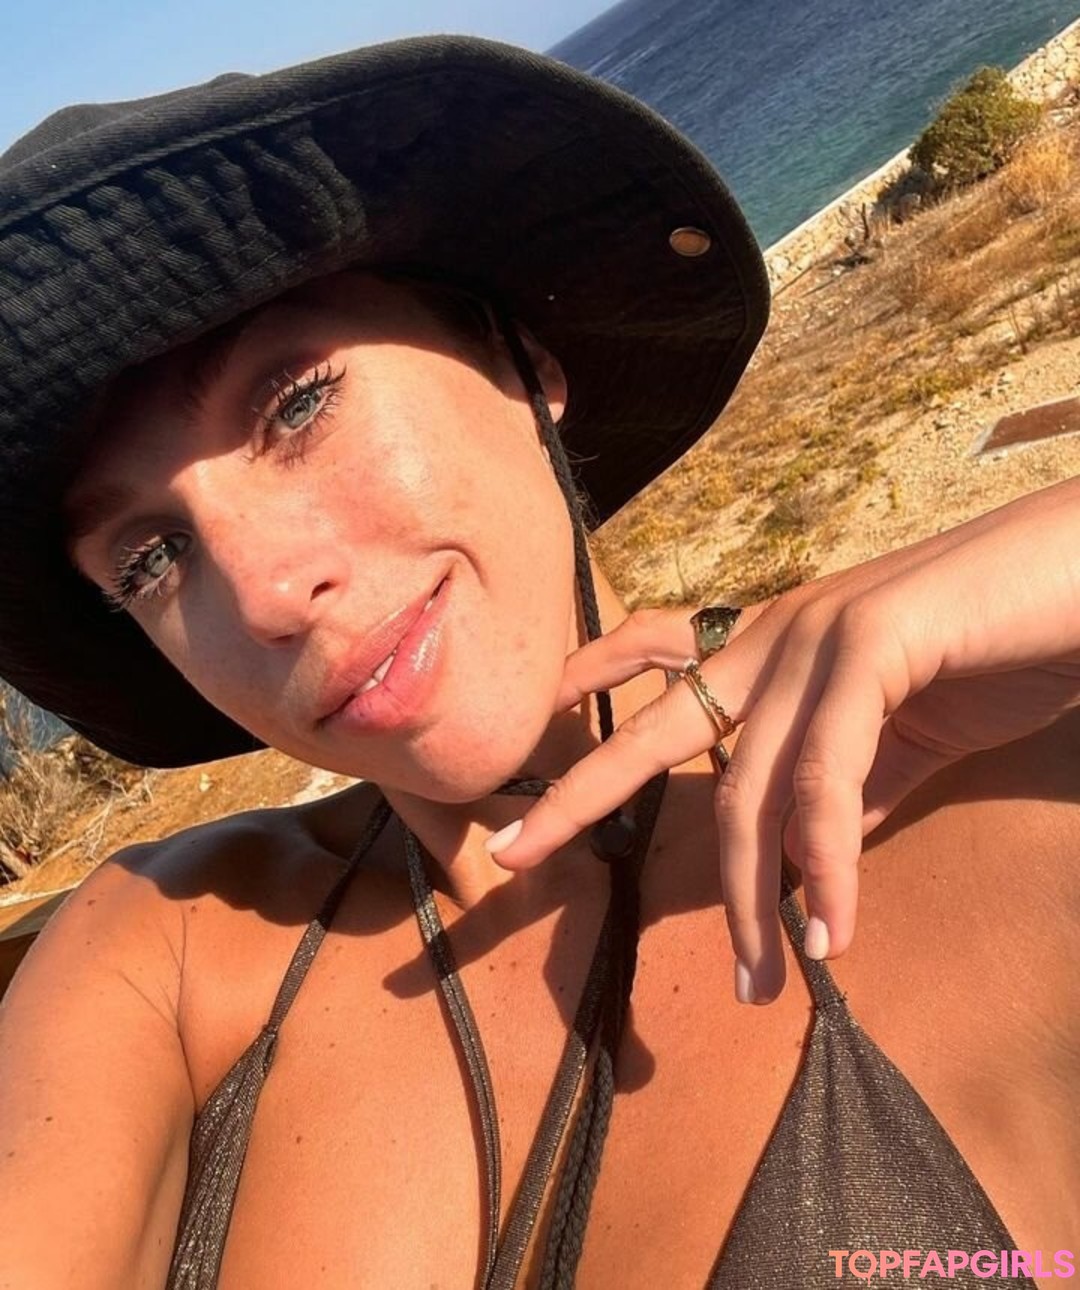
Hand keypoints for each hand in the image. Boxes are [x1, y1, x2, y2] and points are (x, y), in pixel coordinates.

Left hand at [485, 478, 1079, 1002]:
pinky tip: (833, 928)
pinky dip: (828, 862)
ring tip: (764, 981)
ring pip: (748, 786)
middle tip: (512, 860)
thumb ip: (843, 785)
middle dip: (578, 795)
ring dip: (754, 898)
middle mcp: (774, 634)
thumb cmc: (994, 649)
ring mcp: (816, 636)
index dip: (585, 687)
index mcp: (771, 643)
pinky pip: (826, 778)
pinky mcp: (872, 646)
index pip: (650, 658)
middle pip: (652, 727)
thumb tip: (806, 856)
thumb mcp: (899, 732)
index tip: (531, 738)